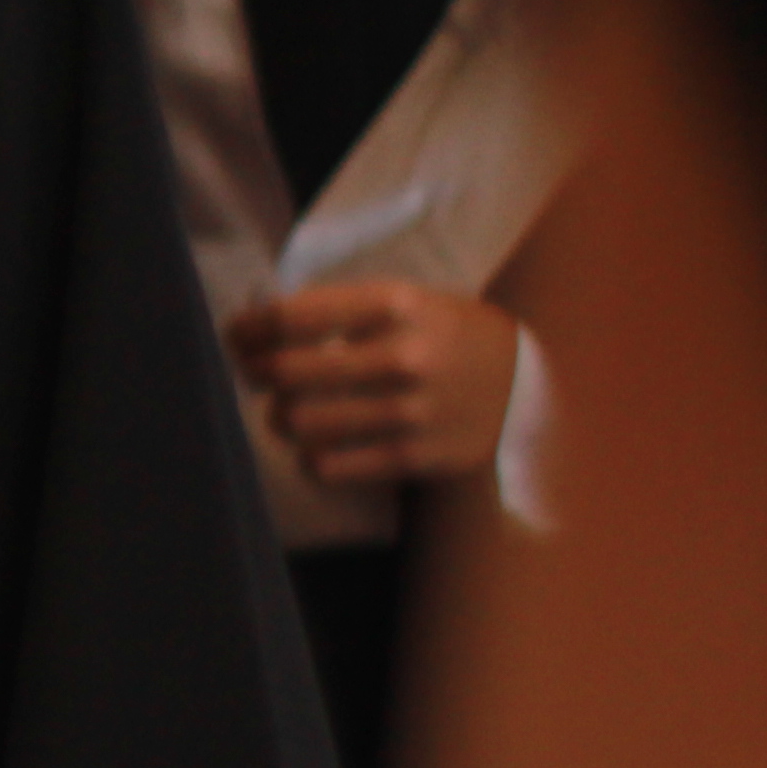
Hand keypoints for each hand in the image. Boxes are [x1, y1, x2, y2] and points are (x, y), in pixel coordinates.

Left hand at [228, 279, 522, 487]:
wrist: (530, 388)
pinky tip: (319, 446)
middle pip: (286, 372)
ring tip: (288, 411)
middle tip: (253, 374)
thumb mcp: (408, 302)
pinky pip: (329, 466)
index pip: (293, 316)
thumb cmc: (452, 337)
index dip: (249, 328)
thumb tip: (258, 322)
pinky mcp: (414, 457)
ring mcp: (409, 411)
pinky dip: (310, 457)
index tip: (236, 335)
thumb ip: (341, 309)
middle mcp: (402, 356)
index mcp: (396, 305)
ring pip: (300, 423)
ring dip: (281, 417)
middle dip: (255, 373)